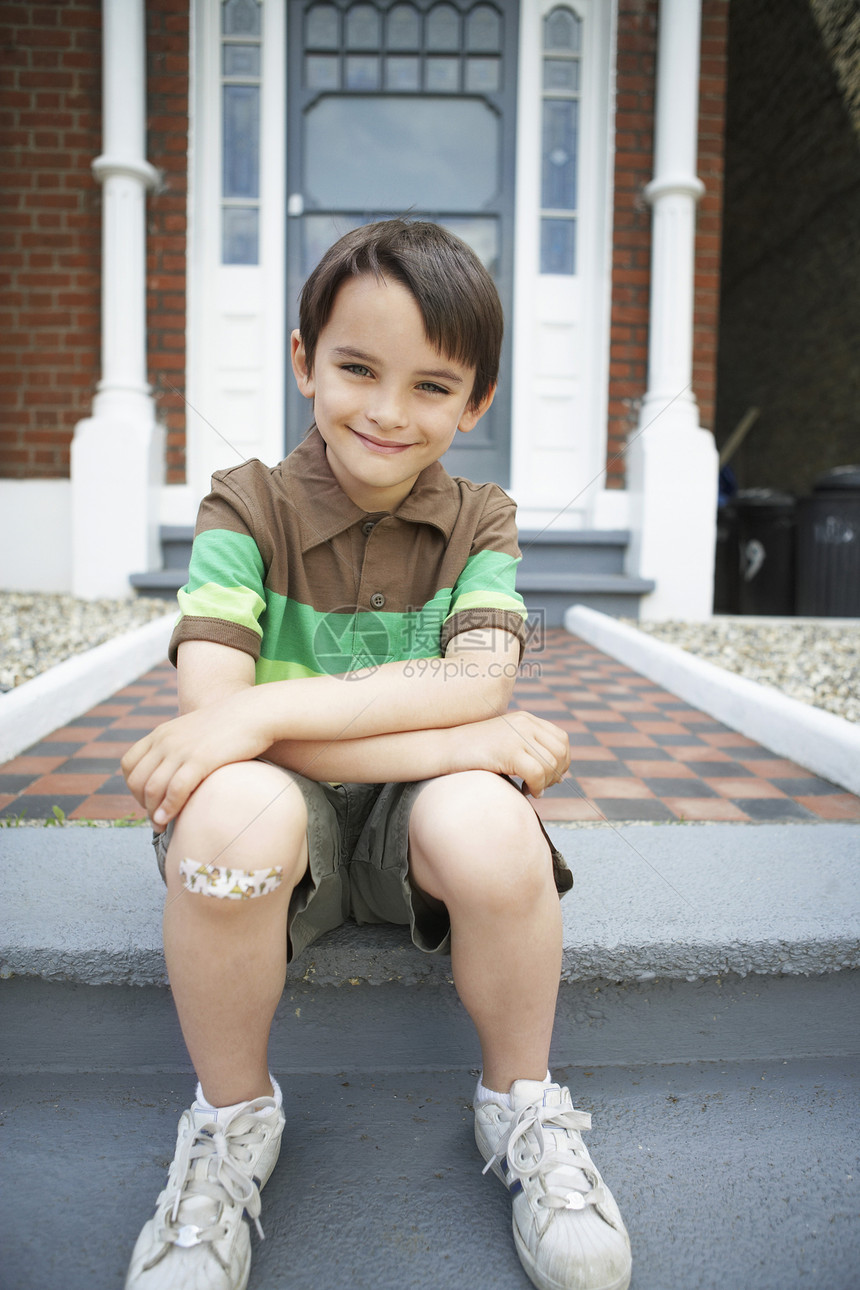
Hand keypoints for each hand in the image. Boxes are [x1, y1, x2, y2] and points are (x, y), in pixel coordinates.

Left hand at [120, 689, 270, 825]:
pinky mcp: (200, 760)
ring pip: (152, 788)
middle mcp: (165, 741)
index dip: (133, 787)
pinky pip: (175, 789)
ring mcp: (181, 750)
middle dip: (142, 804)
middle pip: (137, 780)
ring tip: (161, 825)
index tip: (148, 800)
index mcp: (161, 733)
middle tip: (155, 819)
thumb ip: (179, 747)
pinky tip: (169, 819)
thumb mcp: (194, 732)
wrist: (255, 712)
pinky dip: (168, 808)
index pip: (129, 764)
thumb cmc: (230, 727)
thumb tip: (175, 771)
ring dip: (152, 812)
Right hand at [450, 710, 569, 796]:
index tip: (549, 777)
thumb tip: (559, 776)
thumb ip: (529, 750)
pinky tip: (526, 791)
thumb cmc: (473, 752)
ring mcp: (517, 735)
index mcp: (526, 719)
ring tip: (531, 789)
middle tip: (541, 786)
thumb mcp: (505, 742)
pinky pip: (538, 773)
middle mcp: (525, 723)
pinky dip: (537, 787)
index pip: (562, 739)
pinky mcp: (509, 751)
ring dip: (546, 783)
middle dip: (556, 774)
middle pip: (561, 752)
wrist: (444, 748)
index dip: (562, 762)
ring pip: (551, 764)